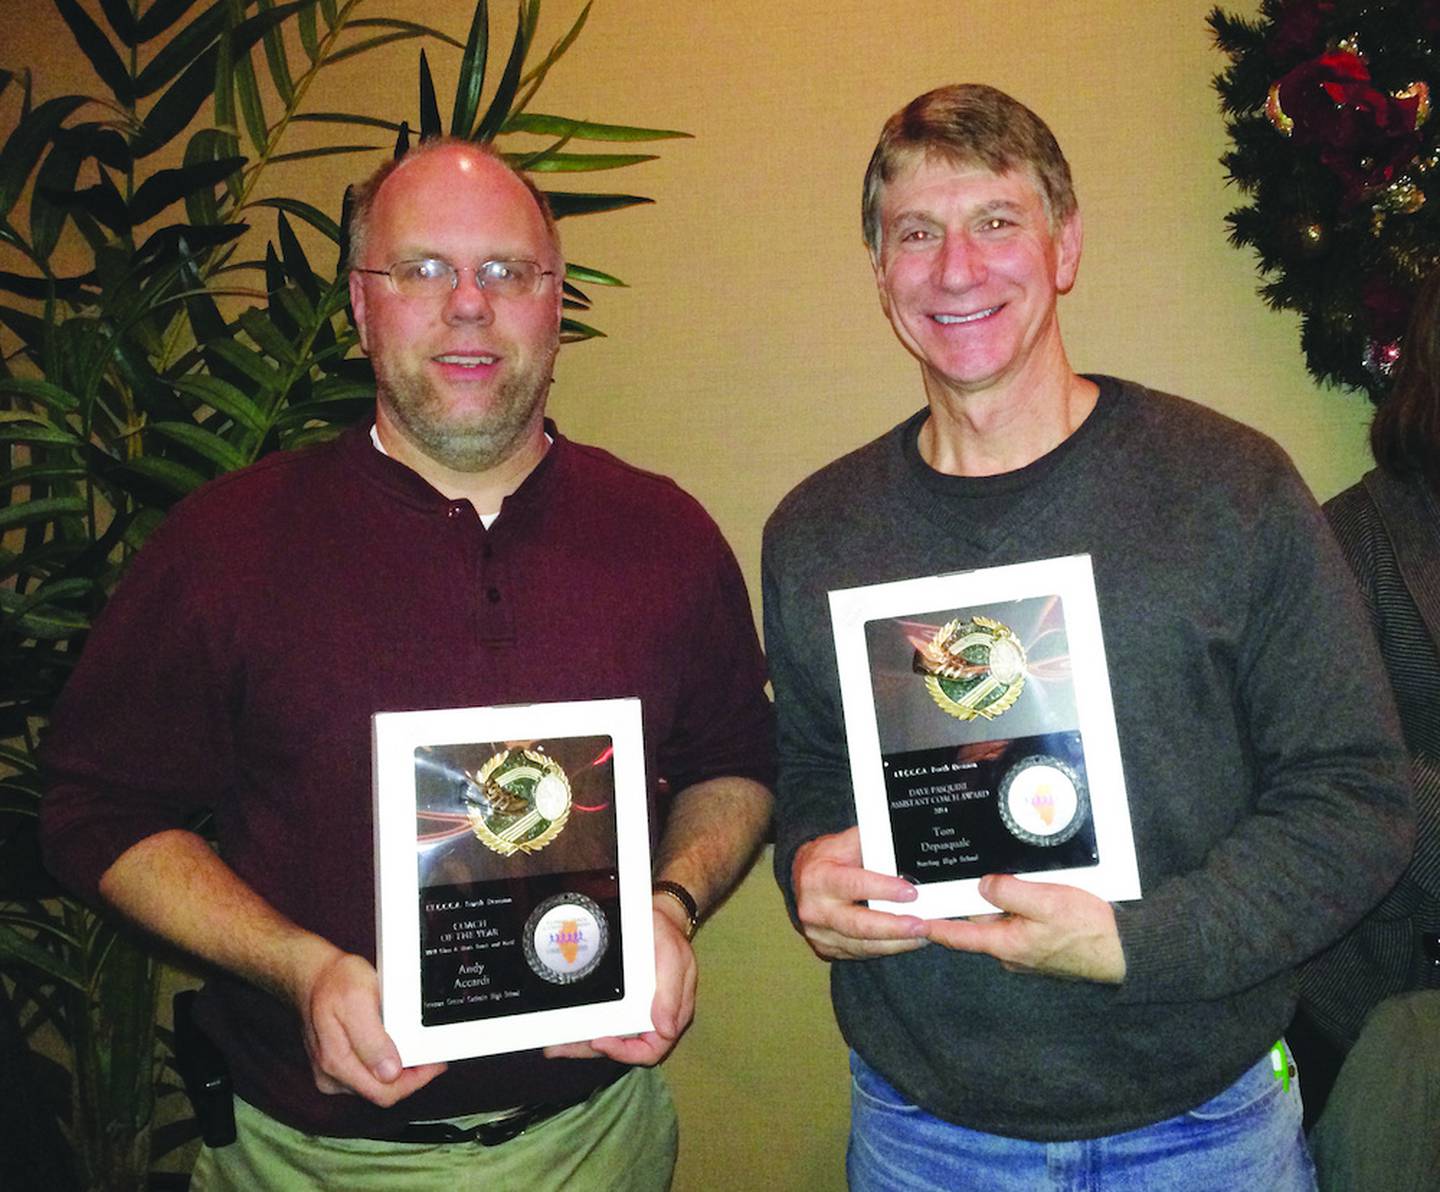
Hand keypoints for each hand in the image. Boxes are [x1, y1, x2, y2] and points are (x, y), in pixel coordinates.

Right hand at [297, 946, 447, 1104]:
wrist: (313, 975)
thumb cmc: (335, 982)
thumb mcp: (358, 999)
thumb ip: (372, 1040)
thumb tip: (390, 1072)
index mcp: (337, 1062)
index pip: (383, 1093)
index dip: (415, 1082)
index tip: (434, 1064)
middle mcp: (331, 1075)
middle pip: (381, 1093)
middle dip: (410, 1077)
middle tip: (431, 1057)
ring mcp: (332, 1073)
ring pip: (375, 1085)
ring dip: (398, 1072)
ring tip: (415, 1050)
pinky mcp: (336, 1066)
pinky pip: (366, 1075)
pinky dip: (385, 1065)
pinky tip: (395, 1049)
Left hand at [546, 899, 696, 1064]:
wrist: (656, 917)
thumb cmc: (668, 937)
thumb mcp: (674, 956)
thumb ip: (671, 992)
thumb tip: (666, 1029)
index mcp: (668, 1015)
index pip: (650, 1049)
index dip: (625, 1052)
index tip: (601, 1040)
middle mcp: (648, 1017)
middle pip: (619, 1047)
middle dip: (588, 1049)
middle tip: (560, 1047)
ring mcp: (631, 1009)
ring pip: (606, 1035)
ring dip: (579, 1043)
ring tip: (553, 1044)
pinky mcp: (616, 999)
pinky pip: (599, 1017)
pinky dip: (580, 1023)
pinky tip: (561, 1025)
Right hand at [791, 827, 927, 960]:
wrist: (801, 880)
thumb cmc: (827, 859)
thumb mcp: (843, 842)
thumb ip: (871, 843)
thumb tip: (901, 847)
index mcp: (819, 878)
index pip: (854, 885)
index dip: (883, 890)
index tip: (910, 892)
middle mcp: (816, 910)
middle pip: (859, 925)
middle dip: (894, 927)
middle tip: (922, 924)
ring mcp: (820, 933)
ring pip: (863, 945)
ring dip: (897, 942)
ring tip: (922, 934)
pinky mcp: (828, 949)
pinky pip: (862, 953)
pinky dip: (888, 948)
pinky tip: (906, 941)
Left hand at [924, 874, 1125, 982]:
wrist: (1124, 952)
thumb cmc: (1087, 928)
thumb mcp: (1046, 901)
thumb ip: (1009, 892)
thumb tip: (982, 885)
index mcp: (1006, 944)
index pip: (959, 937)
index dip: (935, 926)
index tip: (912, 920)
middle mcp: (1012, 952)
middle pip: (979, 924)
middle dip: (972, 902)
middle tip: (962, 877)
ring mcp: (1027, 951)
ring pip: (1001, 922)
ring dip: (1000, 903)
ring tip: (1002, 879)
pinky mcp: (1042, 946)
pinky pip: (1020, 924)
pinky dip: (1018, 908)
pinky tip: (1028, 891)